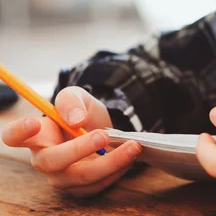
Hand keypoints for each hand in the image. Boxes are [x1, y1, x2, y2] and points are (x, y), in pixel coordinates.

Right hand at [1, 86, 140, 196]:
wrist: (102, 126)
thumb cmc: (81, 113)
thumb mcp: (78, 96)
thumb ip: (72, 101)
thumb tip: (75, 120)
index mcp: (36, 135)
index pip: (13, 136)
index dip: (19, 132)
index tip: (34, 123)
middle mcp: (44, 159)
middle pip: (51, 161)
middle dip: (79, 149)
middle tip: (103, 134)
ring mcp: (62, 177)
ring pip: (80, 177)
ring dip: (110, 163)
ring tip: (132, 146)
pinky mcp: (82, 188)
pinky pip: (98, 185)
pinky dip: (118, 170)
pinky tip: (131, 156)